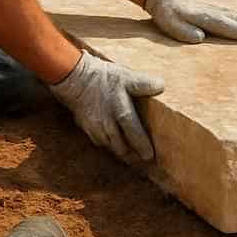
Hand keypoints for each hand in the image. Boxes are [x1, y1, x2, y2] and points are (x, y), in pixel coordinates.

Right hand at [48, 52, 164, 161]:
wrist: (74, 78)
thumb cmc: (103, 77)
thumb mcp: (126, 76)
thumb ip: (144, 83)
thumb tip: (162, 86)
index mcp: (121, 112)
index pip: (134, 133)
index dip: (142, 145)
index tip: (150, 156)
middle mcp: (108, 124)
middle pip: (121, 146)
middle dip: (131, 154)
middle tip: (142, 160)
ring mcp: (96, 127)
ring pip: (109, 146)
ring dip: (119, 152)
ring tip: (129, 156)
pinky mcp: (86, 126)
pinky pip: (98, 141)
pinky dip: (107, 144)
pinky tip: (111, 144)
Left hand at [144, 0, 236, 43]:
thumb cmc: (167, 15)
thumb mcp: (171, 25)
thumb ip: (184, 31)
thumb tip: (200, 37)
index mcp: (198, 16)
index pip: (220, 23)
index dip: (235, 29)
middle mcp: (207, 9)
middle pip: (229, 17)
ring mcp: (210, 4)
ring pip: (230, 11)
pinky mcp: (210, 2)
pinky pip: (227, 7)